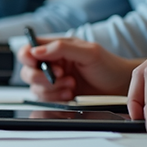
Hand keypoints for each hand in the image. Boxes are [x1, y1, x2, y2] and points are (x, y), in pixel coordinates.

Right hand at [19, 37, 139, 100]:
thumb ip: (61, 48)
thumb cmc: (107, 65)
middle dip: (41, 77)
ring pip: (34, 87)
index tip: (36, 63)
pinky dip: (56, 98)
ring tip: (71, 85)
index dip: (27, 57)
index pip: (28, 49)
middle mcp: (50, 63)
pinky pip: (44, 98)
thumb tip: (36, 51)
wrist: (120, 86)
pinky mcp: (57, 93)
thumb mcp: (88, 52)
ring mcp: (52, 79)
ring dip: (51, 88)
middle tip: (60, 75)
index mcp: (54, 47)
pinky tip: (70, 94)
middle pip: (27, 71)